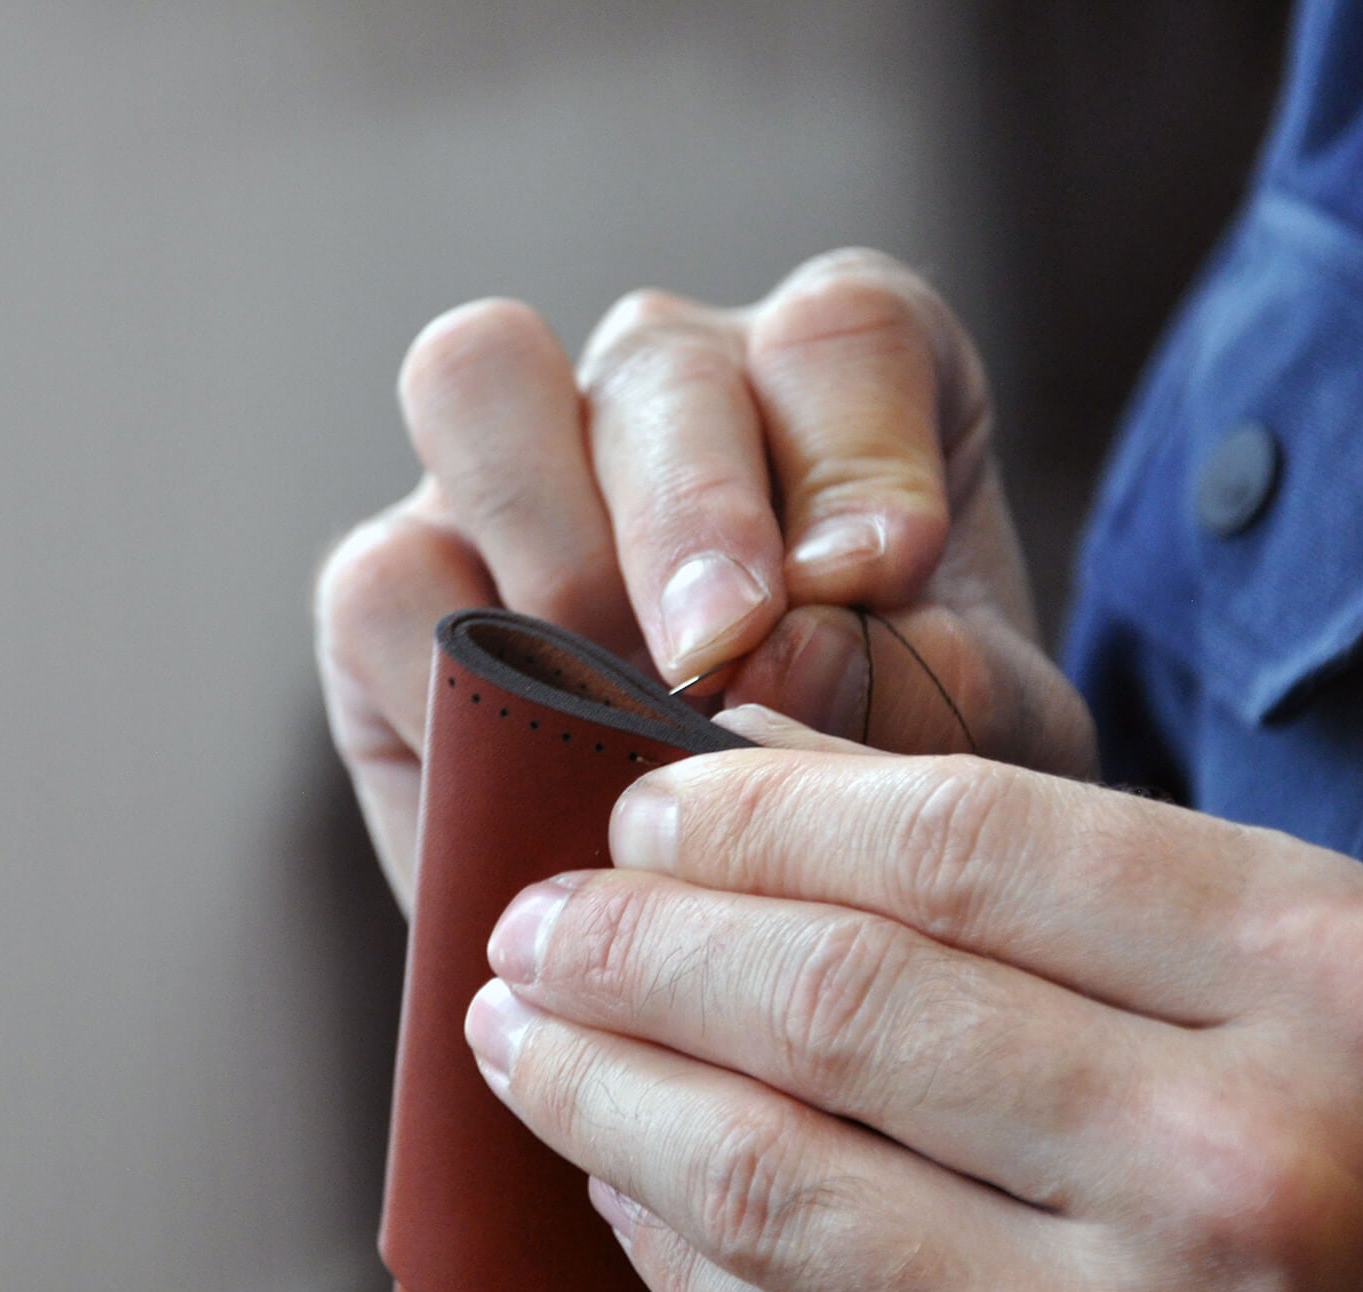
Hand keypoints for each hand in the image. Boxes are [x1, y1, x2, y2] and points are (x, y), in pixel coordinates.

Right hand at [314, 251, 1094, 906]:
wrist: (781, 881)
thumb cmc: (910, 763)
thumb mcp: (980, 739)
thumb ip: (934, 691)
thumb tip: (784, 659)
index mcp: (839, 379)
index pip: (841, 338)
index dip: (855, 452)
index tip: (879, 578)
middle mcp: (674, 383)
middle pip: (653, 359)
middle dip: (690, 512)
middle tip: (725, 653)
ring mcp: (520, 464)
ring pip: (474, 384)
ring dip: (551, 550)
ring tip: (617, 711)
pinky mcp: (397, 581)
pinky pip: (381, 580)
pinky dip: (445, 685)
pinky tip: (534, 785)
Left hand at [467, 716, 1362, 1291]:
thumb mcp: (1333, 951)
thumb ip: (1080, 867)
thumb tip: (777, 775)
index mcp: (1337, 978)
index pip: (964, 845)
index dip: (764, 815)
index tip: (652, 803)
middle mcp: (1253, 1164)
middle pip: (845, 1003)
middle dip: (643, 946)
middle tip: (541, 914)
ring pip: (788, 1183)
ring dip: (611, 1094)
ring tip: (522, 1029)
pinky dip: (679, 1248)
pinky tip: (621, 1180)